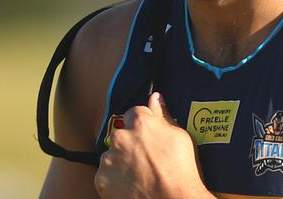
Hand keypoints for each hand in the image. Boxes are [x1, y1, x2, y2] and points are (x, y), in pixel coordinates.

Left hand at [94, 92, 211, 198]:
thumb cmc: (181, 169)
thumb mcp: (179, 136)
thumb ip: (162, 115)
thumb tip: (156, 97)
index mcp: (140, 123)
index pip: (135, 113)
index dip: (143, 125)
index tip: (150, 136)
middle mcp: (121, 137)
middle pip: (122, 133)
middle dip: (130, 142)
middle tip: (146, 158)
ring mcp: (109, 159)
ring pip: (112, 154)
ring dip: (121, 160)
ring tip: (140, 174)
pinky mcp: (102, 179)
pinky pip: (106, 174)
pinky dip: (115, 178)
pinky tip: (131, 184)